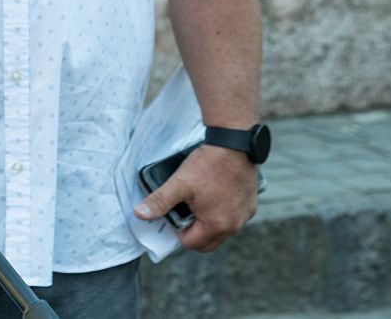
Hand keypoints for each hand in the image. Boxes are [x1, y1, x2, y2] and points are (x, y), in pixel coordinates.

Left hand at [134, 144, 257, 251]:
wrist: (235, 145)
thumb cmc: (208, 165)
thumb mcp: (179, 183)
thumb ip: (159, 201)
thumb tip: (140, 214)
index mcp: (216, 226)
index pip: (191, 243)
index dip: (178, 231)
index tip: (176, 213)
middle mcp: (234, 226)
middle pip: (208, 242)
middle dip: (194, 232)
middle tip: (186, 210)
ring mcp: (244, 216)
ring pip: (222, 231)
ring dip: (208, 223)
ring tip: (199, 201)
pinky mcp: (251, 206)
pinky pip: (234, 218)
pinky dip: (223, 213)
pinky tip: (215, 195)